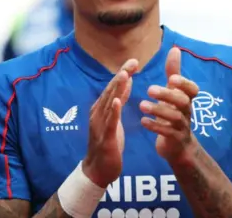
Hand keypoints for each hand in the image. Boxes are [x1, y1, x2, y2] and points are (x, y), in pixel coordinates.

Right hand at [82, 59, 138, 187]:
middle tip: (133, 62)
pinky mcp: (105, 137)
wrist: (98, 169)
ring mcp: (100, 125)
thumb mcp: (114, 120)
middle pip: (111, 91)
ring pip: (109, 103)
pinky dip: (113, 110)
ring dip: (117, 89)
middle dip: (122, 76)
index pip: (113, 88)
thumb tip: (126, 82)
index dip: (123, 74)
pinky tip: (118, 101)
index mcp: (101, 109)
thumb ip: (119, 101)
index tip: (133, 61)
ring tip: (125, 75)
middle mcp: (98, 113)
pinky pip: (110, 122)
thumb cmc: (107, 144)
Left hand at [140, 47, 200, 162]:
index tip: (172, 78)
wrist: (178, 146)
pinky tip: (143, 121)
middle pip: (183, 102)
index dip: (185, 84)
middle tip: (149, 89)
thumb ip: (174, 72)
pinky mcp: (175, 140)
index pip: (193, 89)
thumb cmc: (174, 113)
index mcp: (186, 99)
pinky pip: (167, 133)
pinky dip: (155, 127)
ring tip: (141, 105)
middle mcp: (187, 111)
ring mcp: (182, 126)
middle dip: (167, 95)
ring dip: (158, 110)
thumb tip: (175, 49)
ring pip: (174, 118)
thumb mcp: (174, 92)